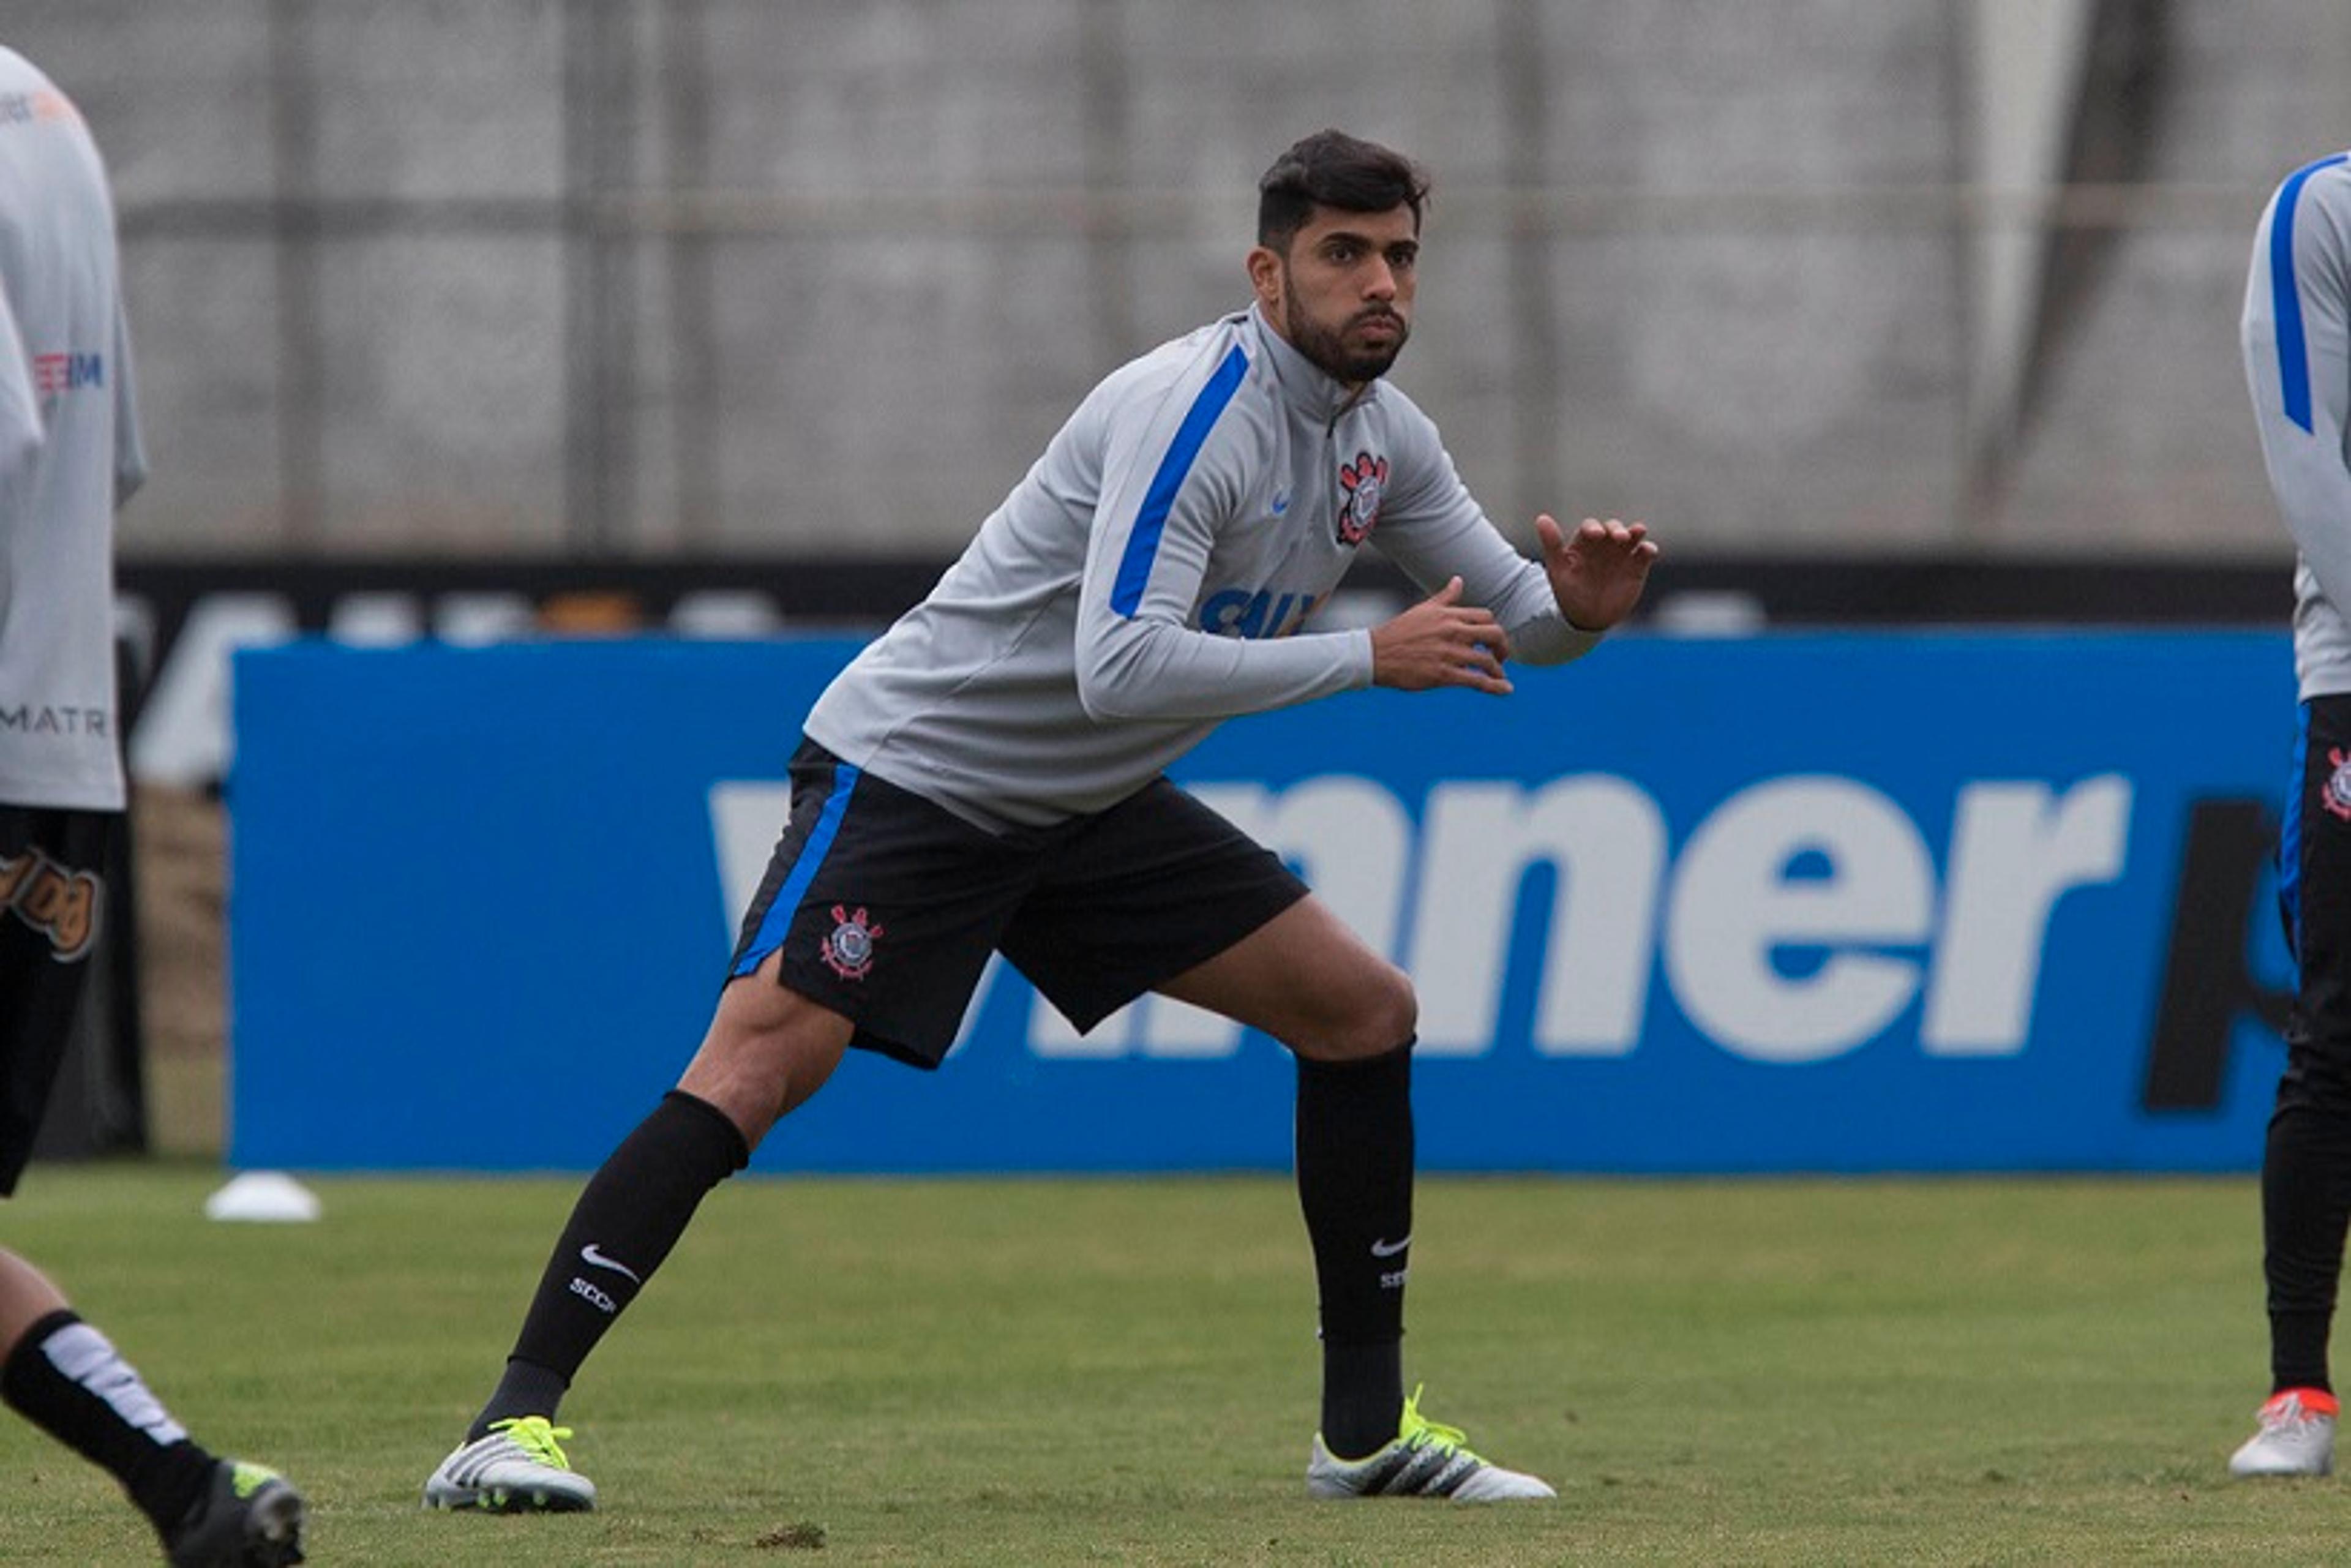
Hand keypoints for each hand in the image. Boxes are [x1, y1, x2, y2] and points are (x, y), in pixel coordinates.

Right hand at [1370, 576, 1513, 694]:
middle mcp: (1453, 632)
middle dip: (1503, 647)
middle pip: (1494, 635)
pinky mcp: (1444, 675)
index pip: (1485, 617)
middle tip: (1501, 657)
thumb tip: (1458, 580)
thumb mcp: (1424, 609)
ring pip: (1488, 661)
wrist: (1375, 654)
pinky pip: (1477, 680)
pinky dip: (1495, 687)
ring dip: (1498, 671)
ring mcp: (1450, 654)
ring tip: (1499, 677)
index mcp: (1449, 615)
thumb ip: (1445, 597)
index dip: (1494, 629)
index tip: (1491, 640)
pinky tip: (1505, 690)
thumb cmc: (1398, 632)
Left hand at [1538, 515, 1657, 630]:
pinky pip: (1645, 553)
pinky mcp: (1637, 566)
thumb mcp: (1558, 570)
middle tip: (1620, 537)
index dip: (1593, 528)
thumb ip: (1552, 544)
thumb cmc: (1569, 593)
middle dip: (1617, 529)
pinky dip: (1648, 549)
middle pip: (1613, 528)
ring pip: (1632, 536)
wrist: (1587, 619)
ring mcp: (1622, 554)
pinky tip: (1648, 551)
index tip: (1595, 535)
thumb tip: (1541, 518)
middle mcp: (1605, 544)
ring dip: (1635, 532)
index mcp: (1585, 543)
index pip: (1590, 527)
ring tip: (1637, 532)